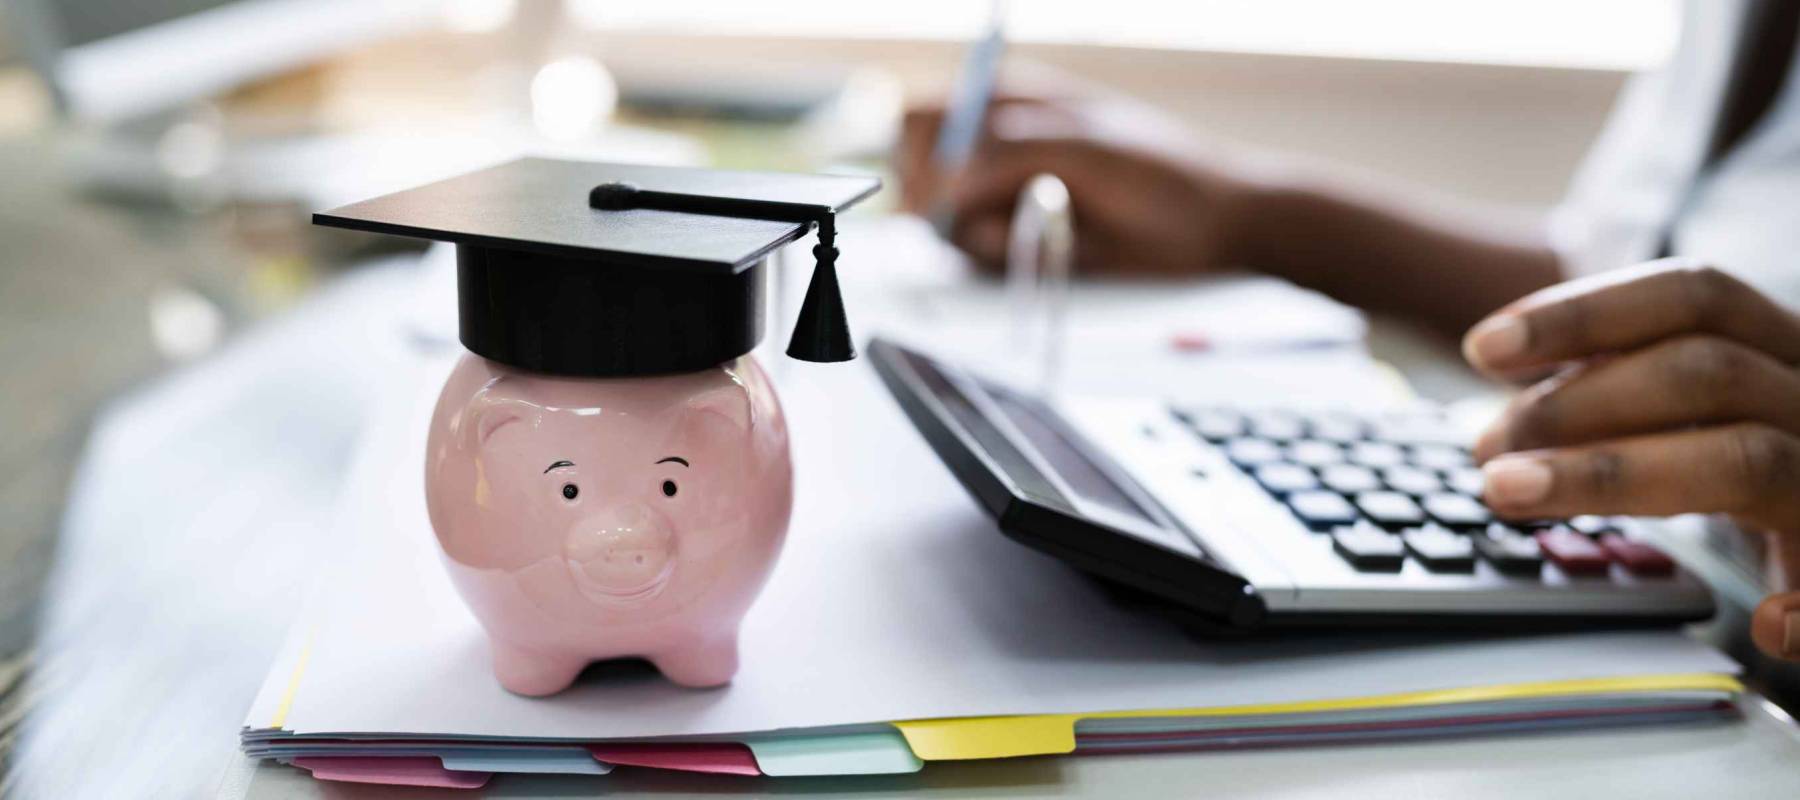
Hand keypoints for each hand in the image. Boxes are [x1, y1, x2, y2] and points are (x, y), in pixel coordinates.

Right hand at [895, 92, 1267, 273]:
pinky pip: (978, 251)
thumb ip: (1008, 155)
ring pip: (946, 220)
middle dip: (943, 202)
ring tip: (1036, 229)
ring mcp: (1007, 193)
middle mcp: (998, 145)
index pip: (924, 115)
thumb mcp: (1085, 148)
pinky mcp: (1021, 237)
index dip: (920, 153)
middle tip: (991, 215)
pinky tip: (1046, 246)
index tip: (943, 187)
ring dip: (980, 234)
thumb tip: (947, 186)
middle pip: (922, 173)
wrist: (1215, 227)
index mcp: (1009, 100)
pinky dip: (1000, 255)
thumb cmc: (1162, 171)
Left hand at [1462, 259, 1799, 662]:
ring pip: (1747, 458)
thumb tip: (1493, 432)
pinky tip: (1764, 624)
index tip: (1483, 348)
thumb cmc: (1747, 461)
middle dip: (1574, 405)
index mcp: (1781, 348)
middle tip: (1485, 449)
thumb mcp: (1694, 411)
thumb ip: (1616, 398)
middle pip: (1704, 372)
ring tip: (1511, 492)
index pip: (1690, 295)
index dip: (1582, 314)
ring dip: (1611, 475)